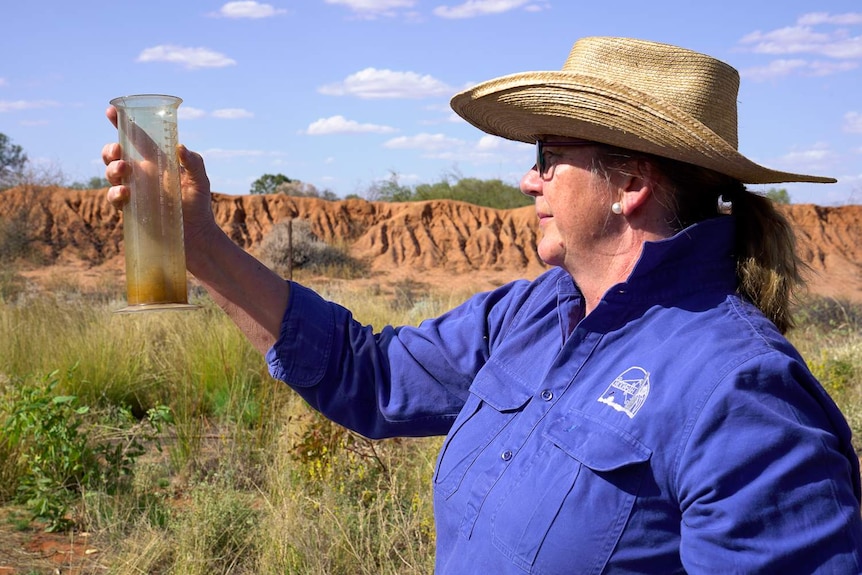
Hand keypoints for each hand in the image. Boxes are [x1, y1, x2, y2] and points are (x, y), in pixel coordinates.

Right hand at [101, 105, 219, 254]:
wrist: (197, 237)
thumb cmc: (199, 206)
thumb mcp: (201, 181)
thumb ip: (194, 163)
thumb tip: (180, 148)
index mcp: (156, 162)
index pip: (136, 139)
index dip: (123, 124)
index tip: (112, 110)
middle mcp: (141, 175)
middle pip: (115, 155)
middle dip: (110, 150)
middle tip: (119, 152)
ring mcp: (134, 192)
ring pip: (111, 174)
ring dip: (112, 168)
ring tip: (124, 170)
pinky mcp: (131, 210)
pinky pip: (115, 198)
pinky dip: (116, 194)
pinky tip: (126, 194)